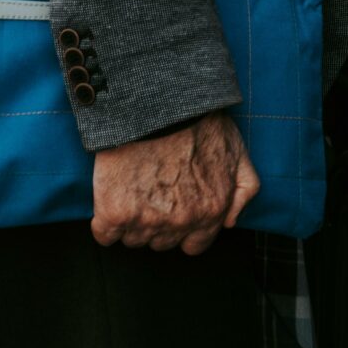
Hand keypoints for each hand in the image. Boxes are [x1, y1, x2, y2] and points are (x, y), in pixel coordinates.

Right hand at [90, 111, 260, 252]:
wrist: (156, 102)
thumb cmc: (198, 120)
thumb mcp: (237, 150)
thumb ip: (243, 189)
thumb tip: (230, 222)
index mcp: (211, 211)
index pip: (194, 245)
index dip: (183, 228)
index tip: (173, 209)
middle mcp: (180, 222)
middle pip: (161, 242)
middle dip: (157, 222)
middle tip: (151, 191)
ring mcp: (146, 221)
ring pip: (134, 239)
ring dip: (131, 221)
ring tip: (132, 187)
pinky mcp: (114, 214)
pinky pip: (105, 235)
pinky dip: (104, 222)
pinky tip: (110, 198)